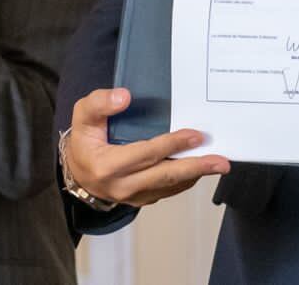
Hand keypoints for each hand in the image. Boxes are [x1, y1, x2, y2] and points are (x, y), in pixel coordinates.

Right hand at [62, 89, 229, 207]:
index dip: (173, 144)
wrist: (78, 172)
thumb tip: (125, 97)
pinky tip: (200, 169)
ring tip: (218, 164)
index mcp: (108, 166)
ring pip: (170, 186)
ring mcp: (133, 197)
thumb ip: (100, 103)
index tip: (196, 135)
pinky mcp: (142, 201)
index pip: (147, 154)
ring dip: (196, 174)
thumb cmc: (84, 140)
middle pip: (166, 176)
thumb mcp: (83, 115)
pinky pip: (168, 191)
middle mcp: (122, 186)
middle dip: (196, 167)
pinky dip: (186, 180)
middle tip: (221, 162)